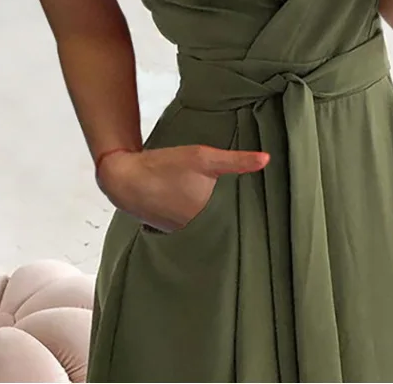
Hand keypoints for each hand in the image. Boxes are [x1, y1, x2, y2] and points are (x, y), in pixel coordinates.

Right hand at [96, 145, 269, 232]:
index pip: (241, 219)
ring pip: (210, 226)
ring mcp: (183, 235)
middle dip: (236, 214)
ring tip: (226, 202)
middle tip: (250, 202)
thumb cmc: (165, 166)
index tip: (266, 206)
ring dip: (217, 216)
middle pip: (226, 224)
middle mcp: (197, 232)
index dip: (253, 211)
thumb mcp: (203, 157)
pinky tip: (200, 204)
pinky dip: (199, 218)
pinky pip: (194, 227)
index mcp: (209, 218)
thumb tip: (267, 159)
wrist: (126, 177)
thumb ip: (236, 160)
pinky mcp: (172, 231)